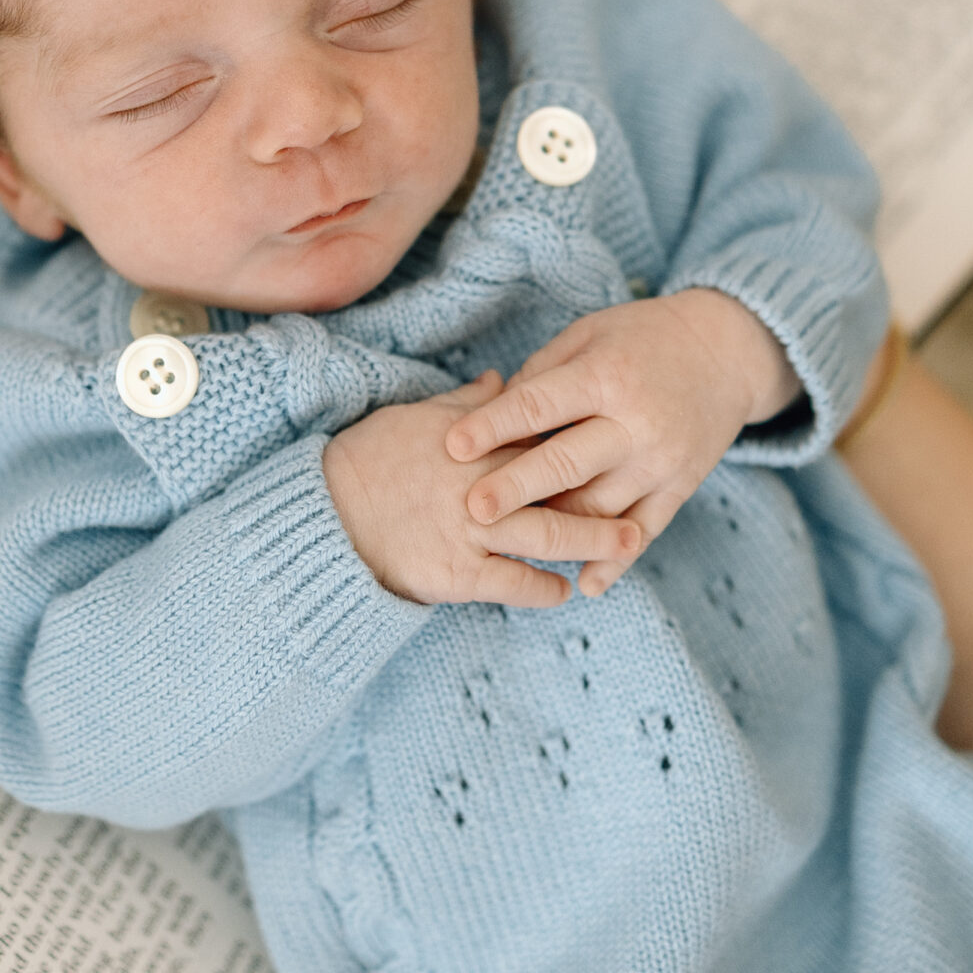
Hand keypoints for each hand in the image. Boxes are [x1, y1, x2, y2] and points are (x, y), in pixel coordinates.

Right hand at [323, 373, 641, 609]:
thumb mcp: (416, 416)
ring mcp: (472, 529)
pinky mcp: (457, 573)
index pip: (543, 434)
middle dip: (607, 489)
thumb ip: (466, 403)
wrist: (324, 515)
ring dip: (591, 541)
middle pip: (560, 484)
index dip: (583, 437)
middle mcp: (480, 482)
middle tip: (647, 486)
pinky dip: (543, 590)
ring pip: (548, 534)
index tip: (617, 434)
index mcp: (475, 440)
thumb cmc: (368, 460)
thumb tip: (498, 379)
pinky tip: (563, 592)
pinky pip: (514, 584)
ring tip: (625, 545)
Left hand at [443, 292, 799, 597]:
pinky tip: (585, 584)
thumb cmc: (641, 337)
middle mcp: (636, 422)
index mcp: (607, 376)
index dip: (494, 425)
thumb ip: (541, 374)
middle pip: (566, 463)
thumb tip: (490, 414)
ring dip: (556, 532)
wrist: (726, 351)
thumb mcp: (589, 334)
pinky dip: (616, 562)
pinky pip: (646, 531)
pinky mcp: (681, 487)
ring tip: (509, 548)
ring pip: (601, 508)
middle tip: (472, 510)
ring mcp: (661, 460)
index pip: (540, 403)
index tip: (452, 446)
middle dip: (516, 488)